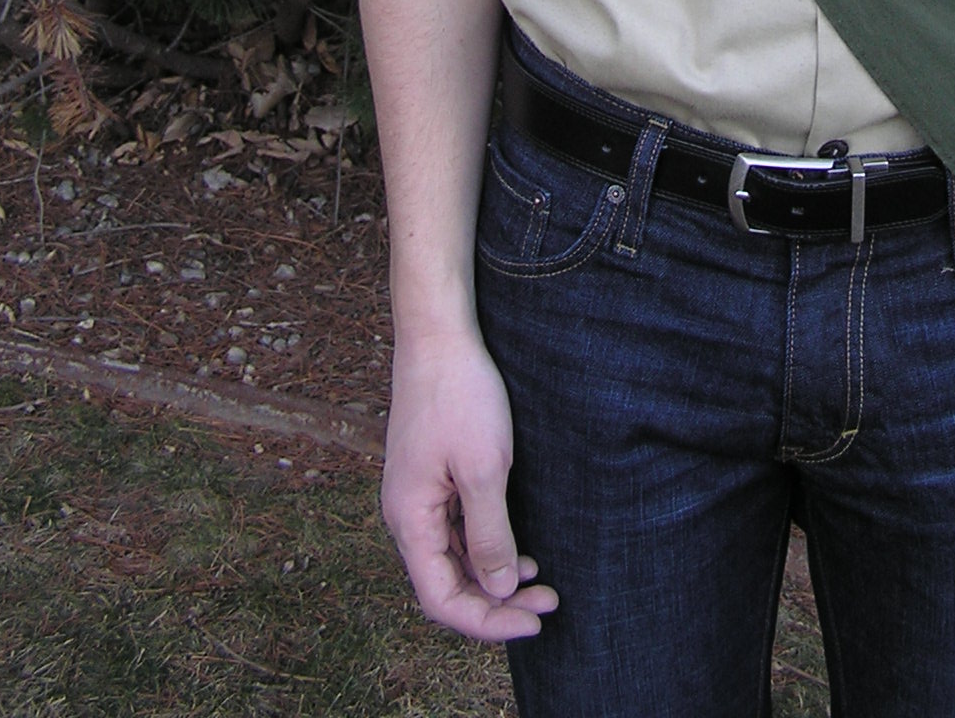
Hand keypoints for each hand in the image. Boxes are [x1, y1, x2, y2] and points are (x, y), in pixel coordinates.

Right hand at [381, 323, 559, 641]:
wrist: (439, 333)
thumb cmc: (460, 394)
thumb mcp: (485, 469)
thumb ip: (490, 534)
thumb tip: (497, 589)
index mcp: (409, 520)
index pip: (441, 598)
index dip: (486, 620)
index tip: (534, 620)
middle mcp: (406, 515)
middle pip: (446, 583)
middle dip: (496, 601)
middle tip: (548, 602)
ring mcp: (417, 495)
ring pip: (453, 558)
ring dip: (493, 576)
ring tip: (540, 581)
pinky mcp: (432, 476)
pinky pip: (456, 529)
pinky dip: (486, 547)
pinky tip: (519, 549)